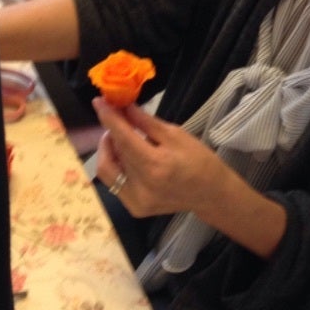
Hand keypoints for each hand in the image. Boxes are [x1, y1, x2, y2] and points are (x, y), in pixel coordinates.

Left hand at [93, 99, 227, 219]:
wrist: (211, 194)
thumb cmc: (199, 160)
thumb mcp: (176, 135)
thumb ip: (146, 122)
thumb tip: (124, 107)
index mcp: (155, 165)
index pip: (123, 138)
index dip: (109, 118)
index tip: (99, 102)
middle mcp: (141, 186)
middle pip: (114, 152)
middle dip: (111, 131)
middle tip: (116, 116)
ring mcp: (135, 201)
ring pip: (107, 170)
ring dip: (109, 149)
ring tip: (121, 136)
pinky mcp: (134, 208)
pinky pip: (114, 183)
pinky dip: (116, 165)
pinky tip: (127, 156)